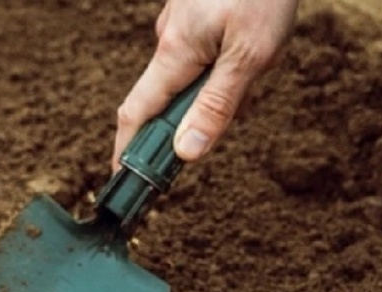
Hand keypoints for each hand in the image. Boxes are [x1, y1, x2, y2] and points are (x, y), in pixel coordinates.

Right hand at [113, 0, 298, 168]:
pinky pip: (203, 54)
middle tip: (235, 104)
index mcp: (175, 52)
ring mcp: (180, 25)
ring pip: (191, 77)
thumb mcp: (252, 55)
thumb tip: (188, 154)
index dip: (125, 153)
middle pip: (168, 101)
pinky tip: (253, 42)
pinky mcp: (195, 15)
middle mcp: (169, 39)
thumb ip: (218, 105)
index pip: (137, 115)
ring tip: (259, 59)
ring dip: (221, 86)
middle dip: (195, 117)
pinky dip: (225, 63)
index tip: (122, 184)